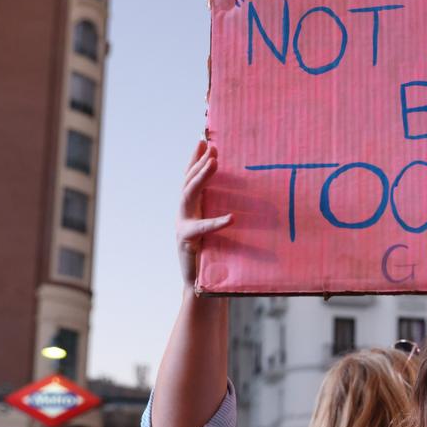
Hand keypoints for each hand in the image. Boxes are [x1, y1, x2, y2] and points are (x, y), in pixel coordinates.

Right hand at [177, 140, 232, 284]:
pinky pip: (201, 228)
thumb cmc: (215, 255)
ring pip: (187, 195)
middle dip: (198, 162)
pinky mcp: (186, 241)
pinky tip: (231, 218)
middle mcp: (184, 213)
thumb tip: (244, 194)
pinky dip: (216, 222)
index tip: (203, 140)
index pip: (190, 178)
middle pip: (188, 182)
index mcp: (191, 208)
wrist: (202, 286)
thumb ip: (223, 211)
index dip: (194, 159)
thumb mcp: (219, 229)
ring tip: (214, 163)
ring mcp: (182, 225)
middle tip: (212, 147)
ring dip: (200, 177)